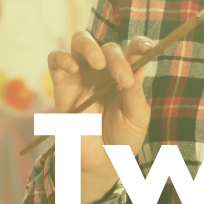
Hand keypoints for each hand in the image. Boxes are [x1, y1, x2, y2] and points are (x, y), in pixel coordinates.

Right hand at [47, 32, 152, 176]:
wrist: (100, 161)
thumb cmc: (123, 138)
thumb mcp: (136, 118)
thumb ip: (135, 92)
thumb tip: (139, 66)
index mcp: (125, 74)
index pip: (133, 50)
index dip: (140, 44)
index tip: (148, 47)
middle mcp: (103, 70)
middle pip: (106, 46)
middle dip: (116, 57)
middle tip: (123, 79)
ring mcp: (81, 74)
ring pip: (80, 41)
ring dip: (90, 47)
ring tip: (98, 64)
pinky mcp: (61, 84)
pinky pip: (55, 60)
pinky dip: (62, 58)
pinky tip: (73, 68)